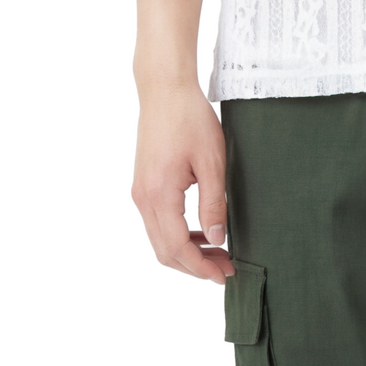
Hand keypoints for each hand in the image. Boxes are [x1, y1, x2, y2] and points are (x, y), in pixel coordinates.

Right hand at [131, 81, 233, 282]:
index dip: (200, 267)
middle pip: (164, 251)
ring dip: (187, 253)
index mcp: (159, 194)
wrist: (164, 91)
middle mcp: (143, 198)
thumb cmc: (190, 119)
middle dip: (194, 266)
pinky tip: (202, 233)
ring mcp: (140, 192)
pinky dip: (178, 236)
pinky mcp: (143, 186)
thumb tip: (217, 240)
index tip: (224, 275)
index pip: (177, 247)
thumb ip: (213, 204)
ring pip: (159, 240)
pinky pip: (157, 223)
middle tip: (225, 269)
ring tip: (218, 254)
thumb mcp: (212, 162)